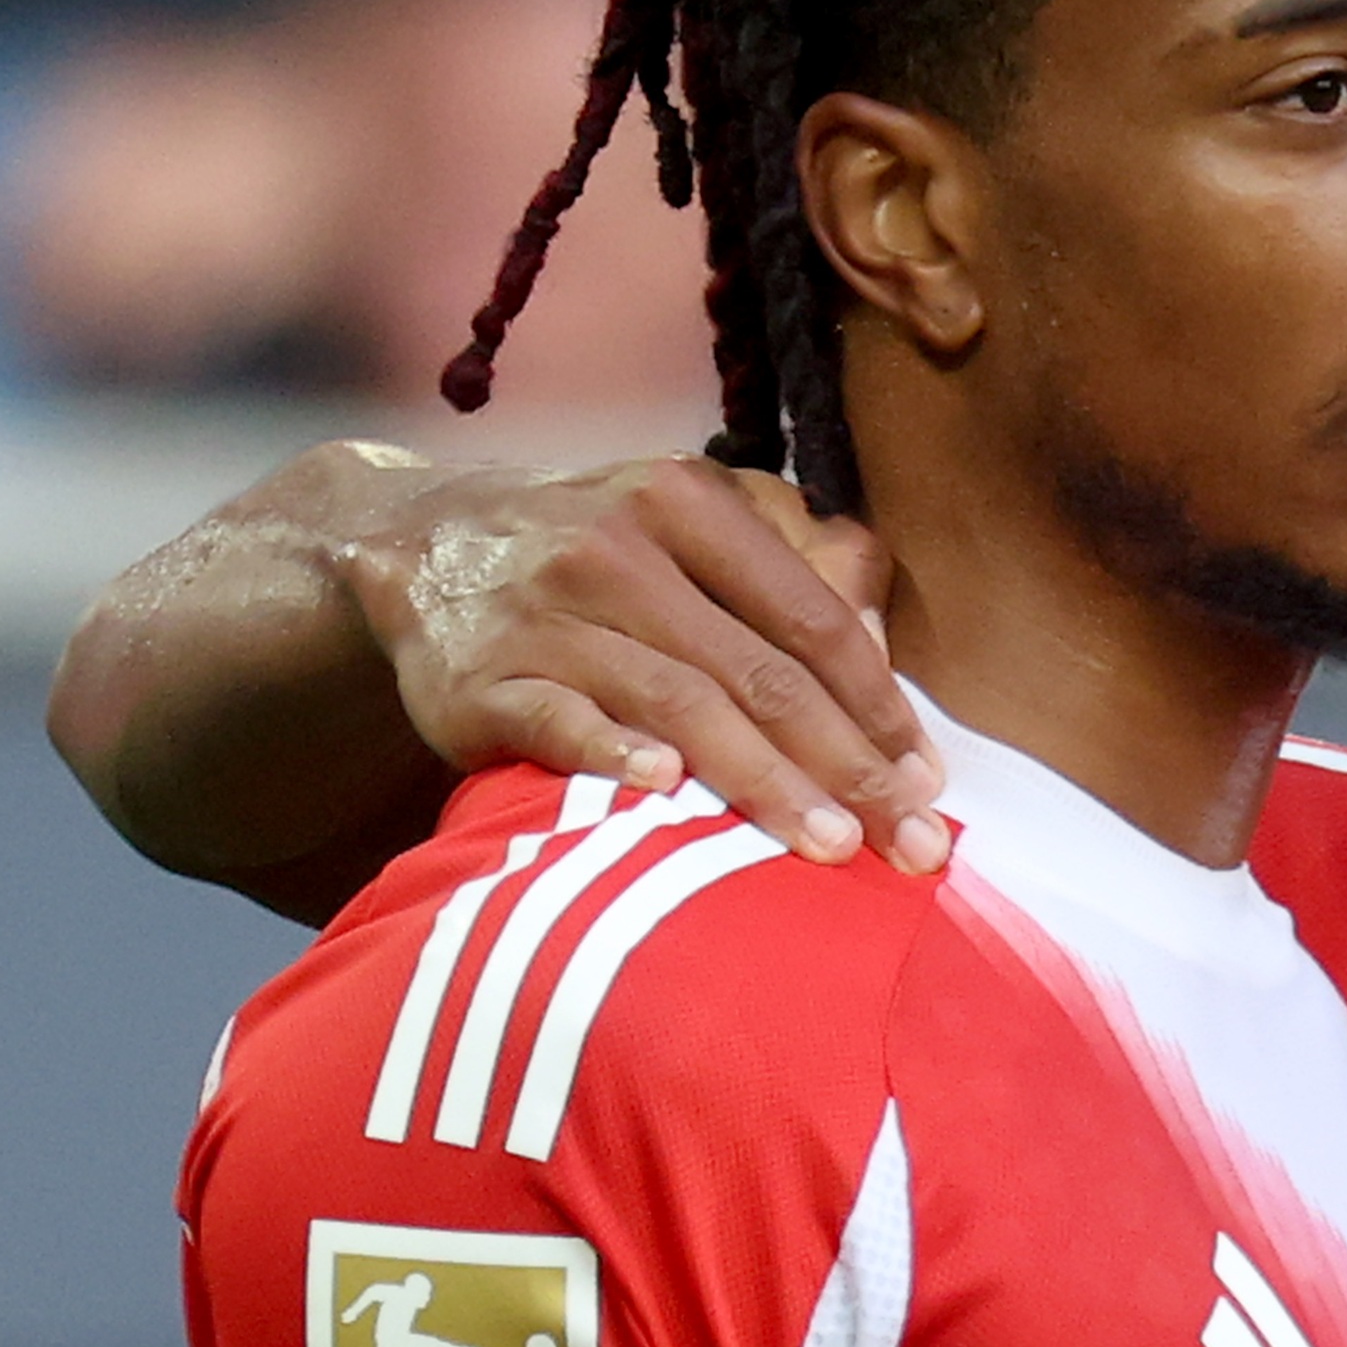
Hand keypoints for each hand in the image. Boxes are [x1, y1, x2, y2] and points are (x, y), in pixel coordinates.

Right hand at [344, 457, 949, 870]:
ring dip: (762, 780)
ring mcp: (547, 613)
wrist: (417, 541)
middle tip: (909, 842)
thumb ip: (782, 565)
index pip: (808, 616)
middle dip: (846, 765)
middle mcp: (619, 548)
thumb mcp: (682, 519)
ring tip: (828, 844)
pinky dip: (613, 754)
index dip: (877, 702)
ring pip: (678, 703)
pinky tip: (665, 792)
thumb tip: (885, 635)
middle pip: (759, 671)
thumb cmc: (593, 551)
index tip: (929, 779)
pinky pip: (559, 721)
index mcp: (687, 502)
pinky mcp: (483, 678)